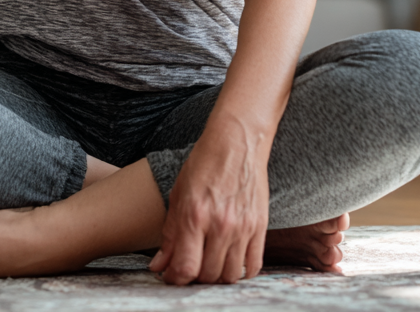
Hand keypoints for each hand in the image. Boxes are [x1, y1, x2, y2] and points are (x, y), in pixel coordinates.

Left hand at [148, 125, 269, 284]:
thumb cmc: (204, 163)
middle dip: (195, 278)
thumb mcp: (179, 194)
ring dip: (218, 277)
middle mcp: (220, 224)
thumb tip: (159, 266)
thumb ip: (170, 233)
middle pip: (208, 275)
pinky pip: (254, 265)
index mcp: (195, 215)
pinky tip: (231, 261)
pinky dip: (242, 272)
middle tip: (190, 267)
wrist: (237, 141)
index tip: (171, 276)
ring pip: (230, 275)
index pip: (186, 268)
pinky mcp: (260, 225)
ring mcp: (243, 226)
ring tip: (210, 264)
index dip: (175, 279)